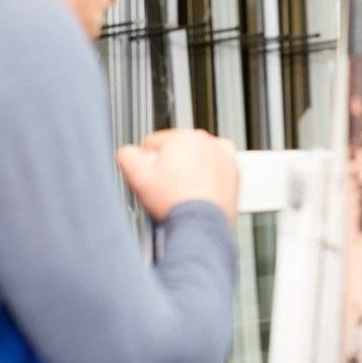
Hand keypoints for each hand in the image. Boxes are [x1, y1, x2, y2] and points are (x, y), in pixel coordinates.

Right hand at [116, 129, 238, 225]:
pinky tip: (201, 187)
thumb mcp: (138, 177)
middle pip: (176, 150)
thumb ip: (127, 156)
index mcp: (181, 137)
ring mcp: (222, 155)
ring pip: (196, 157)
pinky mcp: (235, 170)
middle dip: (170, 165)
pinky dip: (210, 173)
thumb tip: (128, 152)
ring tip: (184, 190)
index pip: (154, 143)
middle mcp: (205, 141)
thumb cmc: (175, 203)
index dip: (148, 162)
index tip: (153, 177)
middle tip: (168, 187)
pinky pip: (217, 166)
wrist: (202, 225)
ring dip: (190, 169)